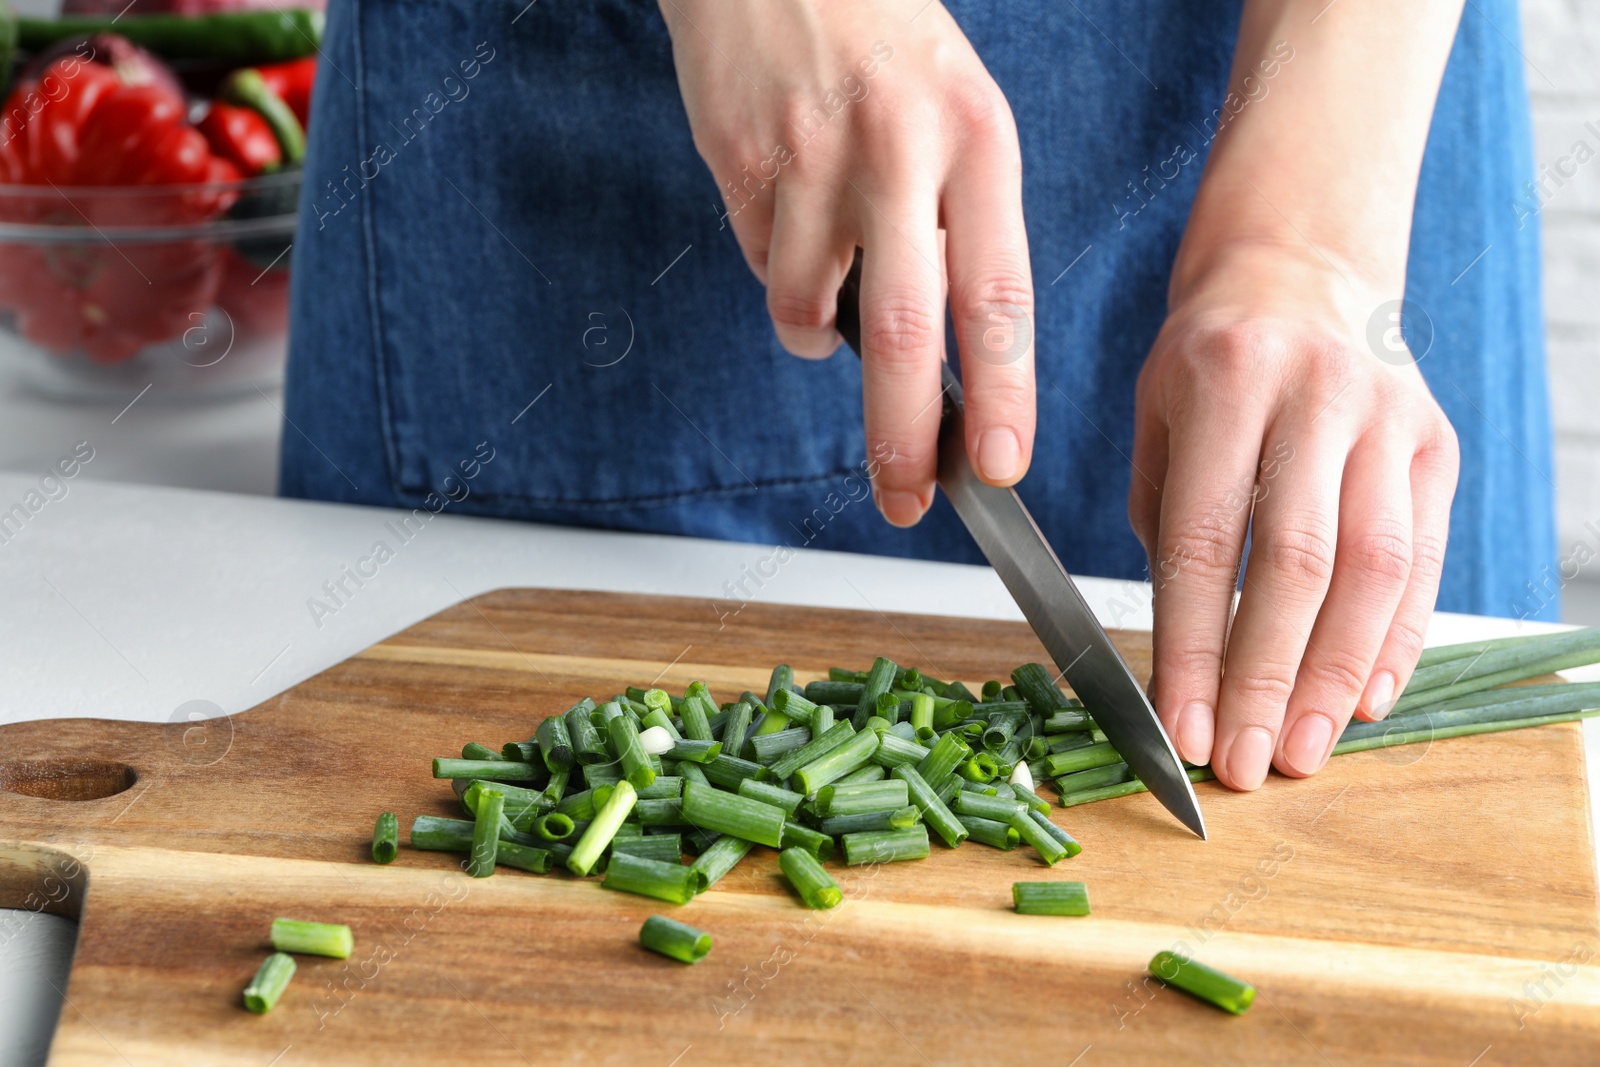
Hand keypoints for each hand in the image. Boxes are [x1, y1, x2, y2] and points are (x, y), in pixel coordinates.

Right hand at [658, 0, 1035, 522]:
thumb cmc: (881, 45)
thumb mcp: (956, 111)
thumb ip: (960, 224)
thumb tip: (947, 359)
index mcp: (978, 137)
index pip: (999, 293)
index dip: (1004, 393)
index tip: (1002, 466)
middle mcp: (902, 151)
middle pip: (907, 332)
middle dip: (904, 438)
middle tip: (906, 499)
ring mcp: (815, 159)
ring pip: (811, 309)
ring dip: (817, 333)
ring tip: (827, 290)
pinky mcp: (743, 162)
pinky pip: (762, 268)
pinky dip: (777, 276)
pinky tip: (788, 220)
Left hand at [1129, 245, 1458, 788]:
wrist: (1302, 271)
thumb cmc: (1209, 361)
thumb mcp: (1156, 416)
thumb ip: (1169, 524)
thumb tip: (1189, 656)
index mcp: (1225, 382)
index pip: (1204, 539)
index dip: (1192, 645)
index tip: (1180, 726)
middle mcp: (1318, 397)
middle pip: (1298, 562)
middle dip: (1268, 677)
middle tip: (1246, 763)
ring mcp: (1390, 419)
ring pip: (1375, 569)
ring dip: (1336, 676)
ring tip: (1304, 752)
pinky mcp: (1437, 445)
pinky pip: (1425, 560)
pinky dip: (1397, 640)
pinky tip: (1363, 700)